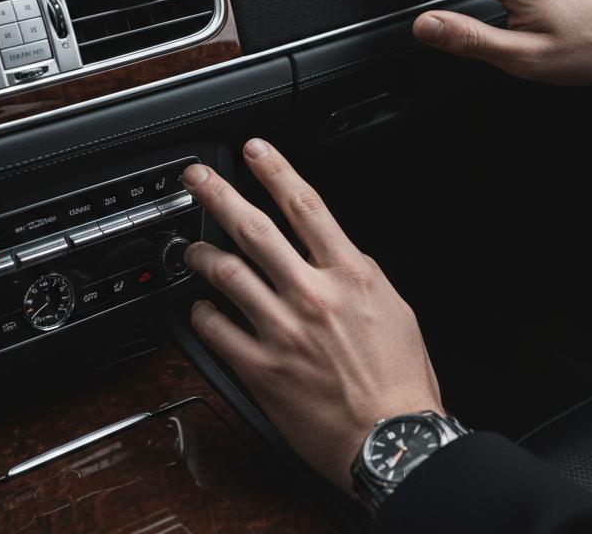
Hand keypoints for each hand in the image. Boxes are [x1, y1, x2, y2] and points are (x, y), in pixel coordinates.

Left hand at [182, 140, 441, 493]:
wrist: (394, 441)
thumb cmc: (400, 380)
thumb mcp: (394, 307)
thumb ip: (359, 272)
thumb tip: (333, 248)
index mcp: (349, 274)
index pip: (305, 205)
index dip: (276, 170)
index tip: (254, 150)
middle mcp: (312, 294)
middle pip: (254, 229)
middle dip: (219, 194)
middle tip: (196, 177)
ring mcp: (282, 330)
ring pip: (227, 274)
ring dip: (201, 254)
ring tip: (191, 247)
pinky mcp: (261, 369)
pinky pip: (217, 330)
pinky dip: (202, 314)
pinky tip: (198, 307)